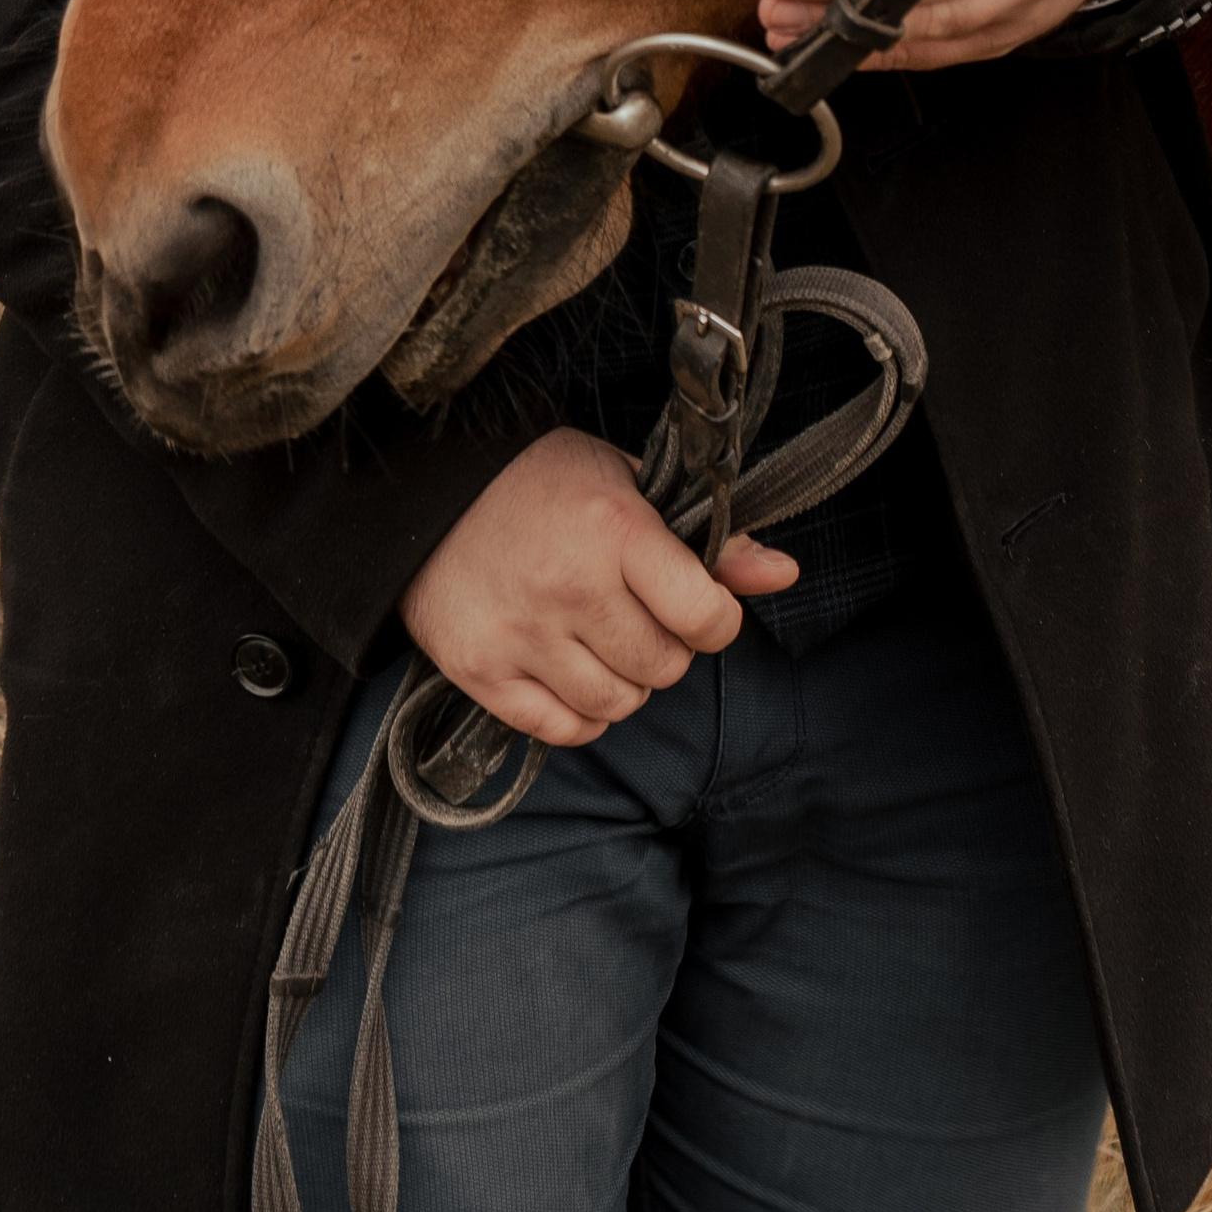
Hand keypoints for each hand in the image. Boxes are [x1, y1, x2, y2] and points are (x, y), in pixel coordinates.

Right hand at [398, 428, 797, 746]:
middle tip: (640, 617)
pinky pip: (563, 730)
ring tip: (603, 642)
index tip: (699, 607)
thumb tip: (784, 572)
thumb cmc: (539, 481)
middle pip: (664, 667)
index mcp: (616, 530)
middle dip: (667, 649)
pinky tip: (573, 675)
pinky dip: (581, 715)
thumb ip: (709, 537)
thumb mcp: (629, 484)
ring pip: (619, 704)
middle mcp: (572, 587)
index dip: (716, 620)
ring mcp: (523, 634)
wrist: (427, 492)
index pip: (705, 615)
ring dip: (625, 684)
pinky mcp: (482, 670)